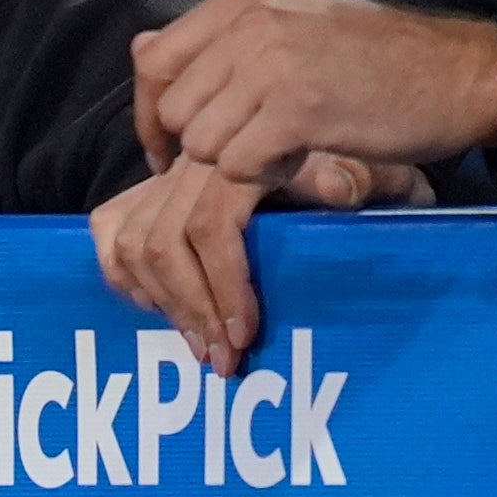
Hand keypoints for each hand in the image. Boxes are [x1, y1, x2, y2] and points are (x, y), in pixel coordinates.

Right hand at [94, 142, 416, 370]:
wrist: (357, 137)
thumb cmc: (374, 169)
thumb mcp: (385, 170)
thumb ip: (367, 178)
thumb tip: (339, 188)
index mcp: (254, 151)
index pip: (210, 222)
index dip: (222, 286)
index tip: (243, 336)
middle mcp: (205, 159)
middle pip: (163, 240)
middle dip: (191, 310)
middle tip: (223, 360)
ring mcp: (177, 176)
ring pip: (134, 239)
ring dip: (162, 302)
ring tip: (199, 343)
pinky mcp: (159, 192)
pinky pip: (112, 228)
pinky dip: (123, 272)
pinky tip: (156, 306)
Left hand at [131, 0, 496, 188]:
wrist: (461, 72)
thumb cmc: (380, 57)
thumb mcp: (292, 23)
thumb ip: (220, 38)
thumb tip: (140, 51)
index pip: (154, 61)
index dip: (152, 115)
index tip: (169, 151)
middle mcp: (250, 21)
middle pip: (173, 108)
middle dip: (195, 148)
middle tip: (241, 160)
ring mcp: (272, 62)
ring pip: (201, 141)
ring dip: (235, 163)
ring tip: (282, 153)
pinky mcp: (298, 108)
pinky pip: (238, 164)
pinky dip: (264, 177)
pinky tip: (302, 160)